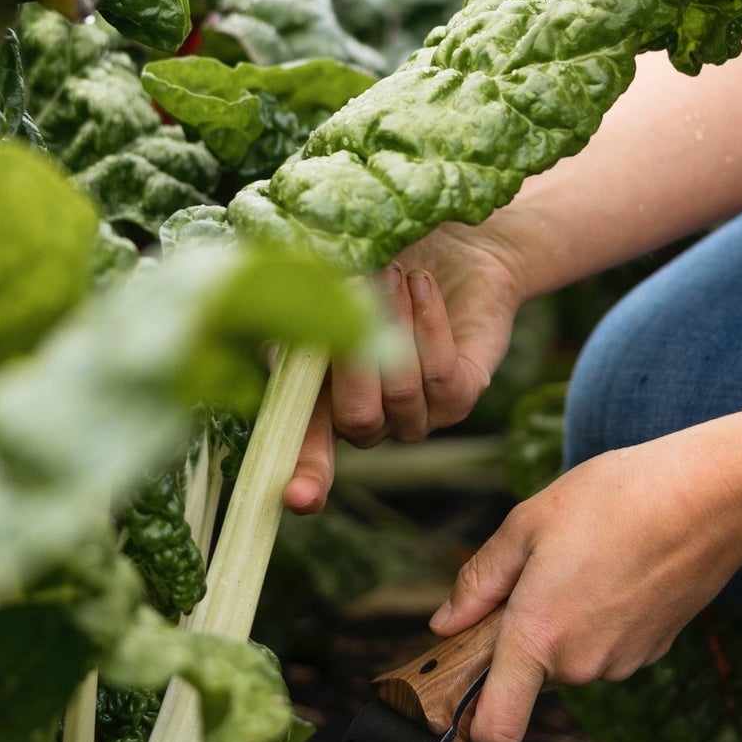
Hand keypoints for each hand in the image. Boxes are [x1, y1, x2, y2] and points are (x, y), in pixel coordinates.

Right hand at [284, 221, 527, 513]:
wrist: (453, 242)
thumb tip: (279, 332)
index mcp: (320, 399)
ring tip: (393, 271)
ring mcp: (416, 414)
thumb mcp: (327, 276)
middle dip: (354, 356)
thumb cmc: (375, 254)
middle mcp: (368, 418)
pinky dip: (428, 324)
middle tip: (358, 283)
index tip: (297, 498)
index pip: (306, 454)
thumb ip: (296, 308)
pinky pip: (442, 378)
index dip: (303, 476)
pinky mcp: (462, 396)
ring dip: (393, 323)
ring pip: (400, 393)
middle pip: (356, 421)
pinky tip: (422, 286)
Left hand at [430, 420, 741, 741]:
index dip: (470, 724)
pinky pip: (604, 647)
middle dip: (519, 640)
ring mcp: (622, 663)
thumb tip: (445, 625)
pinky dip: (598, 620)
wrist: (712, 498)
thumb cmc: (616, 500)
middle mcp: (580, 665)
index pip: (496, 730)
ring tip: (584, 561)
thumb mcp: (526, 525)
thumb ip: (478, 583)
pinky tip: (616, 569)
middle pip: (528, 679)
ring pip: (568, 660)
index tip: (460, 695)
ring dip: (561, 625)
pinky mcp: (652, 652)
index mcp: (538, 638)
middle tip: (533, 574)